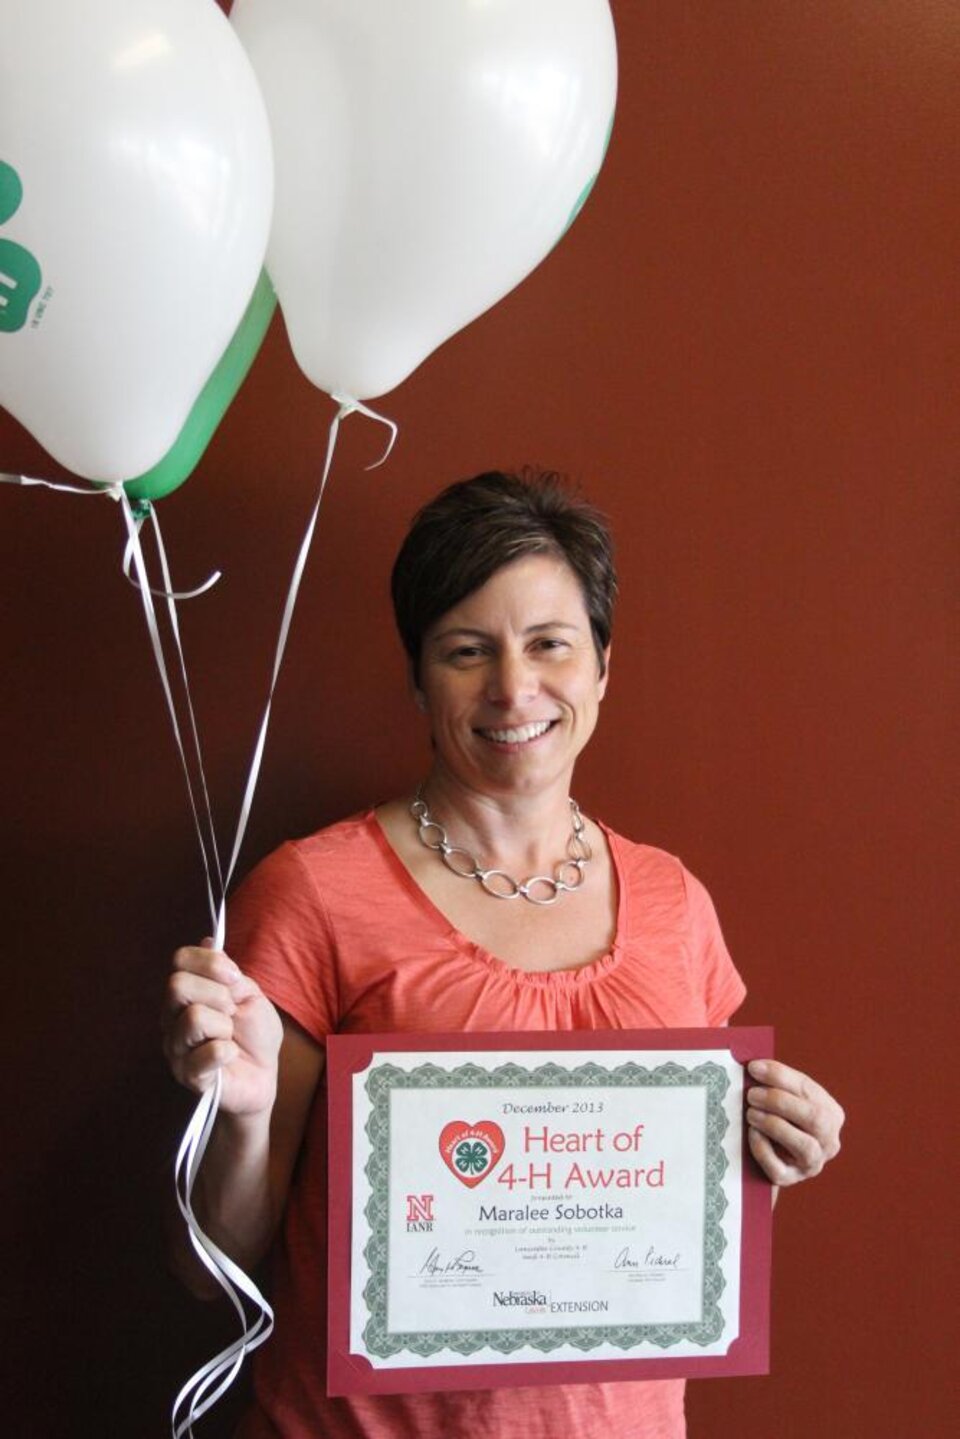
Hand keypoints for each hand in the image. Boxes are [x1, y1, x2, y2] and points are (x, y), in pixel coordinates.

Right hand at [162, 941, 283, 1117]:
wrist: (264, 1075)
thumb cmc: (254, 1034)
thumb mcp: (248, 993)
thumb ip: (226, 972)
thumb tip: (208, 940)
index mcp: (186, 994)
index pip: (180, 960)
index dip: (210, 963)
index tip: (234, 978)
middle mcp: (172, 1018)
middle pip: (176, 985)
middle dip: (218, 995)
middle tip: (232, 1012)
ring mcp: (175, 1048)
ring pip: (193, 1019)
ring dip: (224, 1027)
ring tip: (230, 1038)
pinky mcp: (188, 1076)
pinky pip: (207, 1052)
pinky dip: (228, 1051)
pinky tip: (229, 1056)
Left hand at [745, 1059, 843, 1187]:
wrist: (768, 1153)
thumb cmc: (777, 1116)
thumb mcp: (784, 1098)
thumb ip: (776, 1082)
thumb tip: (753, 1065)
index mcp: (831, 1113)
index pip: (809, 1090)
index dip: (781, 1077)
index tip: (754, 1067)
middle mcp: (829, 1141)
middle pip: (814, 1119)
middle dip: (780, 1102)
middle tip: (752, 1094)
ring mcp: (812, 1163)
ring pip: (804, 1146)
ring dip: (775, 1125)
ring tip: (751, 1113)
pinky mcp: (790, 1179)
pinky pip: (779, 1168)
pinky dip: (763, 1149)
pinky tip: (752, 1134)